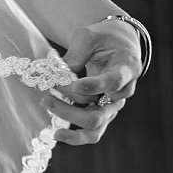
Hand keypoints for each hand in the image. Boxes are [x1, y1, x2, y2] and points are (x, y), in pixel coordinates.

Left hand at [44, 17, 142, 145]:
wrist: (119, 45)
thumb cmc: (104, 38)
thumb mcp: (90, 36)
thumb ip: (76, 54)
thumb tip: (57, 75)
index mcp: (126, 69)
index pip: (113, 82)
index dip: (94, 86)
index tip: (75, 84)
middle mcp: (122, 93)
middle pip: (99, 113)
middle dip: (70, 108)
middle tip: (46, 96)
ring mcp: (113, 106)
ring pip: (94, 127)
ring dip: (68, 120)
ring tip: (47, 105)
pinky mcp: (103, 114)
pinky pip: (91, 133)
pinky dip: (74, 136)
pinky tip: (57, 133)